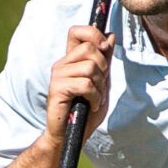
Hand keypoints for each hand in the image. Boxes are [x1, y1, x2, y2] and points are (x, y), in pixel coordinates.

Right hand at [45, 23, 113, 143]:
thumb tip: (110, 35)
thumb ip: (105, 60)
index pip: (77, 31)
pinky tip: (90, 106)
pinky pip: (86, 84)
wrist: (71, 136)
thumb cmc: (85, 111)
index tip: (104, 48)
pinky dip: (95, 97)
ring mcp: (58, 76)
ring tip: (94, 99)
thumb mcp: (101, 82)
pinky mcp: (57, 89)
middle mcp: (62, 64)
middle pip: (90, 49)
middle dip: (104, 68)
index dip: (93, 33)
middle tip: (99, 86)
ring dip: (100, 87)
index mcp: (71, 60)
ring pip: (90, 67)